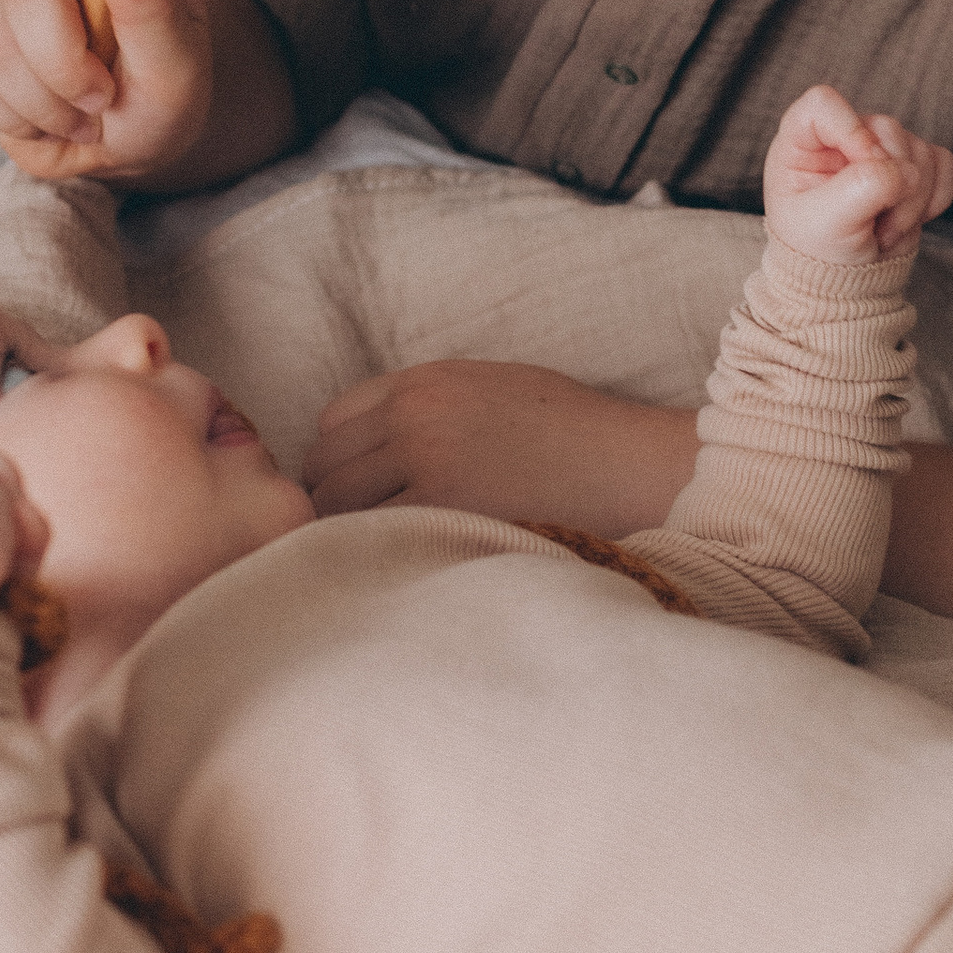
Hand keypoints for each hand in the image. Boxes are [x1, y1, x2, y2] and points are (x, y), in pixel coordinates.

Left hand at [305, 361, 693, 536]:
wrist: (628, 466)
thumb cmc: (574, 434)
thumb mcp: (494, 389)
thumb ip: (430, 407)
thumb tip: (375, 448)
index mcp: (425, 382)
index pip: (332, 421)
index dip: (340, 462)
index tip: (357, 493)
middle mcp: (414, 415)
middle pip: (324, 467)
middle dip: (334, 502)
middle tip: (357, 538)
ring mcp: (424, 462)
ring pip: (337, 506)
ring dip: (346, 533)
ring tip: (376, 559)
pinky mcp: (442, 510)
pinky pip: (370, 537)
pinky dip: (373, 555)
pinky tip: (397, 570)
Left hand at [763, 85, 952, 263]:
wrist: (845, 284)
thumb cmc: (817, 252)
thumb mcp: (828, 224)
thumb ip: (862, 189)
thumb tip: (907, 172)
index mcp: (801, 143)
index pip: (825, 104)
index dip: (852, 132)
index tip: (864, 170)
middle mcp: (841, 137)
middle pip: (885, 128)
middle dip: (891, 185)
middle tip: (876, 228)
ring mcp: (879, 148)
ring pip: (918, 150)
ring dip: (912, 200)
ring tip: (884, 232)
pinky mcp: (911, 165)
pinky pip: (941, 163)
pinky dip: (936, 197)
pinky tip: (913, 221)